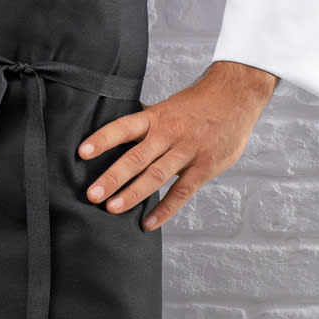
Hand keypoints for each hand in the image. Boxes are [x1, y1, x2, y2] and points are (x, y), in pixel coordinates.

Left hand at [79, 60, 277, 231]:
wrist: (237, 95)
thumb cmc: (198, 103)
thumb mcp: (168, 107)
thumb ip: (147, 125)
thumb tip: (117, 138)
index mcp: (156, 117)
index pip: (124, 127)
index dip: (103, 139)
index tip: (82, 152)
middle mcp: (169, 134)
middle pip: (137, 157)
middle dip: (112, 177)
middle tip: (92, 195)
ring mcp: (188, 151)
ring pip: (156, 176)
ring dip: (133, 194)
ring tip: (112, 209)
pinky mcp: (205, 167)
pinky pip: (182, 192)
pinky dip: (165, 209)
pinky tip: (148, 222)